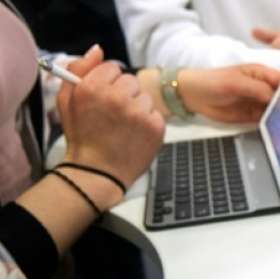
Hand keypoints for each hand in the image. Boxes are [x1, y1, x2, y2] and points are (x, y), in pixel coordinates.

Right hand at [58, 44, 164, 196]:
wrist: (97, 172)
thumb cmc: (82, 136)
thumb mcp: (67, 101)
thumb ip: (79, 71)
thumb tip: (98, 49)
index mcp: (93, 87)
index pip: (112, 67)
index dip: (108, 82)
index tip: (104, 96)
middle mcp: (117, 97)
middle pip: (131, 81)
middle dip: (124, 94)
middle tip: (115, 114)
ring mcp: (139, 112)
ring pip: (145, 97)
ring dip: (137, 108)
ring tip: (124, 127)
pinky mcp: (156, 126)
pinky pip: (155, 114)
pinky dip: (148, 123)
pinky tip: (135, 135)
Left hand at [177, 64, 279, 122]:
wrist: (192, 96)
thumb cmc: (212, 81)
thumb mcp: (235, 82)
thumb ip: (258, 89)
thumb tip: (276, 98)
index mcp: (261, 73)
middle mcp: (263, 87)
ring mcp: (258, 101)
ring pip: (277, 110)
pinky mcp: (252, 115)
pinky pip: (267, 121)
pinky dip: (274, 126)